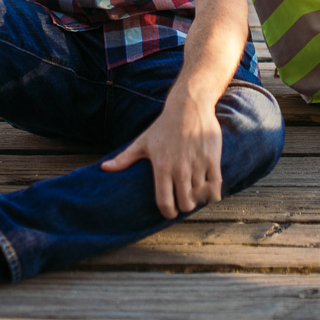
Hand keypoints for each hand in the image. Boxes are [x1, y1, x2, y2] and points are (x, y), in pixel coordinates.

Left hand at [100, 96, 222, 218]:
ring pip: (200, 196)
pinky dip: (212, 191)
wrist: (189, 106)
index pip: (164, 202)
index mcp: (161, 167)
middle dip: (184, 206)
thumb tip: (104, 168)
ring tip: (195, 193)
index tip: (170, 212)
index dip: (168, 213)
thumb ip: (124, 158)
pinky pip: (215, 186)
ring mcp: (197, 164)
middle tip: (184, 201)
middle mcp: (180, 168)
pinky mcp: (212, 159)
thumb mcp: (142, 142)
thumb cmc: (164, 126)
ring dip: (198, 198)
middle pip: (185, 203)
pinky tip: (207, 187)